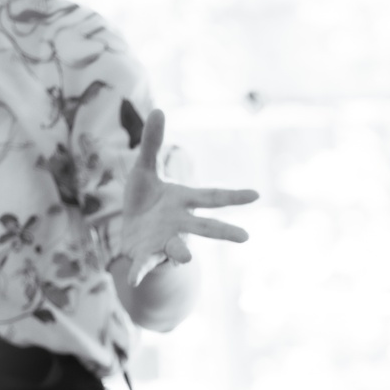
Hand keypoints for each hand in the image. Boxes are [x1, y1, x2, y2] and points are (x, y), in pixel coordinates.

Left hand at [119, 109, 258, 285]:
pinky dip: (139, 272)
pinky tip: (132, 280)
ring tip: (186, 258)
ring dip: (182, 253)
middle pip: (206, 228)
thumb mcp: (145, 168)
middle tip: (245, 237)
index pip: (213, 197)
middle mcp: (180, 224)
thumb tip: (158, 109)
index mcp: (184, 202)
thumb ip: (152, 143)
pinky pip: (144, 265)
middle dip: (224, 232)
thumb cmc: (146, 199)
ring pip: (178, 249)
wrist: (132, 231)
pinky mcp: (145, 255)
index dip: (234, 196)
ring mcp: (164, 241)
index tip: (257, 195)